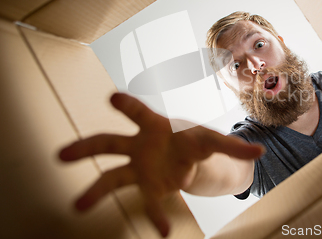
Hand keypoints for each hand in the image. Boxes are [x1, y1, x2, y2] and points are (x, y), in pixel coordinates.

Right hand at [59, 93, 263, 236]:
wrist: (189, 157)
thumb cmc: (195, 141)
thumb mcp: (213, 142)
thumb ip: (234, 148)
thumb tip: (260, 151)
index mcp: (154, 126)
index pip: (137, 112)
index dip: (126, 105)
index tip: (112, 96)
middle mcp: (139, 146)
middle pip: (108, 143)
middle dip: (86, 147)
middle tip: (61, 154)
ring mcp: (140, 169)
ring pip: (111, 176)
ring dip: (95, 190)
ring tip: (77, 206)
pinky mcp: (149, 189)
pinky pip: (149, 203)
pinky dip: (156, 215)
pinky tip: (164, 230)